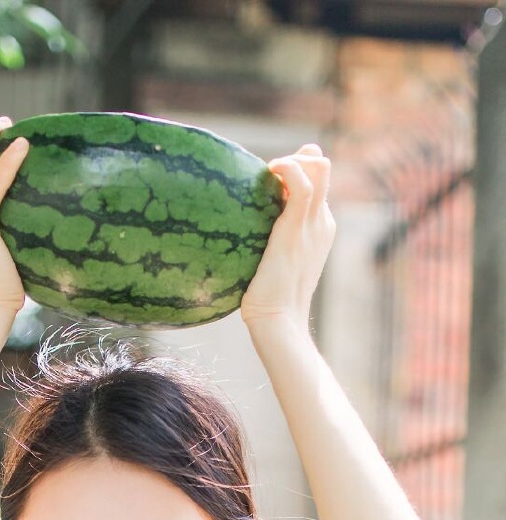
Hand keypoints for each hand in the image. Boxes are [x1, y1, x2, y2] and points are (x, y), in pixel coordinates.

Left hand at [240, 144, 335, 331]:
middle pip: (323, 169)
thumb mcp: (269, 268)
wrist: (278, 321)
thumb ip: (265, 248)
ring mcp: (313, 223)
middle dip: (298, 158)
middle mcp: (321, 223)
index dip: (296, 173)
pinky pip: (301, 182)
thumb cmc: (267, 303)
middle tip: (268, 175)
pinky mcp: (297, 227)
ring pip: (319, 168)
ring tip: (268, 172)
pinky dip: (286, 167)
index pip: (317, 185)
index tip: (268, 183)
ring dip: (292, 159)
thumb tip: (236, 243)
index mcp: (318, 230)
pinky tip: (267, 171)